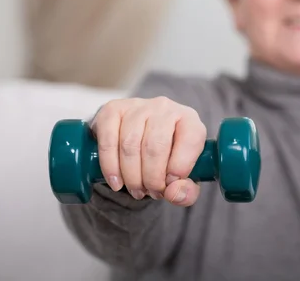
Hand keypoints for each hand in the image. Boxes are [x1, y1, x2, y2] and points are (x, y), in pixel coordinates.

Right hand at [91, 96, 206, 205]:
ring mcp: (138, 106)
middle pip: (156, 146)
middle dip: (152, 178)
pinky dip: (110, 166)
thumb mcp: (183, 176)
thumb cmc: (166, 158)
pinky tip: (116, 182)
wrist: (138, 138)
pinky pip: (108, 140)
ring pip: (130, 145)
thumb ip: (186, 190)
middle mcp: (165, 108)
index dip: (180, 169)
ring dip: (132, 176)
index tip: (170, 186)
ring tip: (136, 190)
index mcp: (189, 120)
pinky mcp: (113, 109)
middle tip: (151, 193)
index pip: (190, 141)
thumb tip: (173, 194)